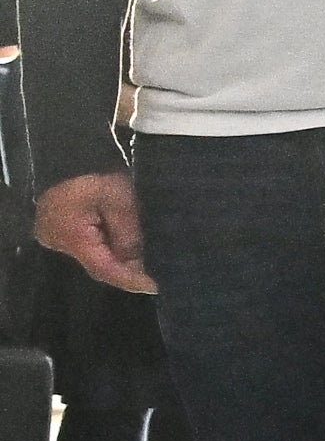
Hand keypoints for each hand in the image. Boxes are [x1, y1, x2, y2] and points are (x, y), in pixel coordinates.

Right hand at [34, 172, 146, 296]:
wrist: (73, 153)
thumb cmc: (98, 173)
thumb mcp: (121, 202)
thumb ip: (129, 235)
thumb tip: (137, 264)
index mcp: (71, 236)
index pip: (103, 268)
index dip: (129, 279)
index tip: (153, 287)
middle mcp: (58, 242)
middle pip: (96, 265)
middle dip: (125, 270)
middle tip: (153, 275)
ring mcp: (55, 236)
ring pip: (93, 256)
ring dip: (117, 259)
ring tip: (145, 262)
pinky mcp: (59, 229)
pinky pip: (87, 246)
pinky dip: (107, 248)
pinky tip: (127, 248)